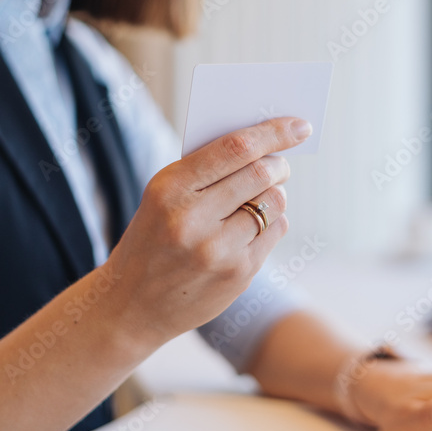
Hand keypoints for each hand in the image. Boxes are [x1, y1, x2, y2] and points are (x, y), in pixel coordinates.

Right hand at [104, 117, 311, 347]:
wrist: (131, 305)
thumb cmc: (153, 238)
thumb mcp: (161, 197)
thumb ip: (205, 170)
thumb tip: (264, 144)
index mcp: (170, 188)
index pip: (235, 148)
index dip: (273, 132)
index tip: (300, 125)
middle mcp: (193, 218)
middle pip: (261, 173)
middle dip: (279, 164)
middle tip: (281, 163)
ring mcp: (217, 250)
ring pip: (274, 203)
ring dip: (275, 194)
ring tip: (260, 197)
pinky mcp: (238, 273)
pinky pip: (276, 231)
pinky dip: (272, 222)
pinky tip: (252, 228)